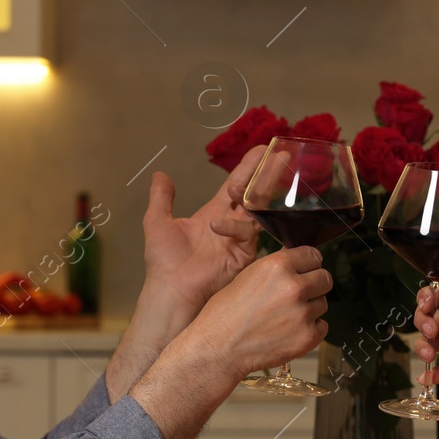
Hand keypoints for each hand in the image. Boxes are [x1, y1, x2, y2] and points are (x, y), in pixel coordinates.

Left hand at [140, 145, 263, 315]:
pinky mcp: (244, 255)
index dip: (249, 167)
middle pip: (254, 193)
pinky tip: (216, 225)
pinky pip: (246, 233)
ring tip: (269, 173)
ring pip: (258, 209)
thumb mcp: (157, 222)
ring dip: (263, 191)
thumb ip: (161, 198)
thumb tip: (159, 175)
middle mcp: (231, 224)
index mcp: (214, 214)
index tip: (262, 149)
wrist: (170, 289)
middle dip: (268, 173)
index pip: (236, 185)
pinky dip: (233, 226)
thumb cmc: (163, 262)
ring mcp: (240, 239)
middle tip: (282, 154)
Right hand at [188, 246, 331, 375]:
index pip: (314, 255)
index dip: (309, 264)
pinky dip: (310, 329)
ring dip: (310, 308)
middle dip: (314, 285)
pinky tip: (289, 331)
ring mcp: (303, 314)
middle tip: (298, 295)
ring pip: (322, 303)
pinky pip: (322, 326)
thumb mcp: (247, 276)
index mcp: (278, 266)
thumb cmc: (224, 314)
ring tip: (285, 316)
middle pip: (325, 278)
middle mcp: (293, 287)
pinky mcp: (308, 337)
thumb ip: (277, 268)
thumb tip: (298, 263)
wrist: (218, 349)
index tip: (306, 270)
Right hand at [411, 283, 438, 397]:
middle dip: (426, 323)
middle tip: (431, 333)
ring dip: (426, 346)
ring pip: (433, 338)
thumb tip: (437, 318)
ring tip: (428, 355)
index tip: (425, 308)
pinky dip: (434, 371)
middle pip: (433, 314)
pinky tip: (429, 377)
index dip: (430, 298)